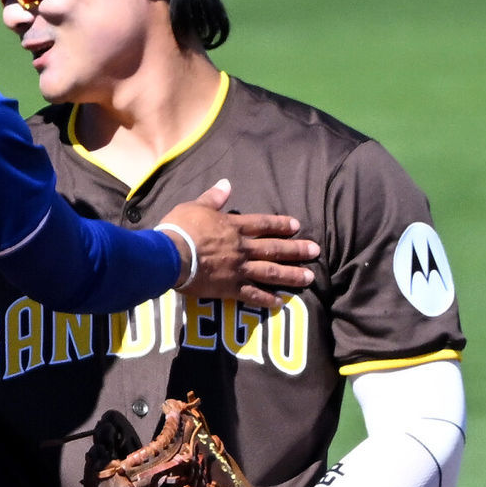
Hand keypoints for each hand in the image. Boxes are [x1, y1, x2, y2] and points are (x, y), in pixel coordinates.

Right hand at [158, 179, 318, 309]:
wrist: (169, 255)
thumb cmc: (179, 229)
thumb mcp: (195, 207)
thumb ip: (213, 198)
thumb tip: (226, 183)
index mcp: (234, 227)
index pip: (263, 224)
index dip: (280, 224)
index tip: (297, 226)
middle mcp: (242, 248)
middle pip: (274, 248)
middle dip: (296, 250)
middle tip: (315, 251)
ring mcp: (238, 269)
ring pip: (271, 272)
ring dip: (291, 274)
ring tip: (309, 277)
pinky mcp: (229, 288)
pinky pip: (252, 294)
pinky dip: (266, 299)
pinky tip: (280, 303)